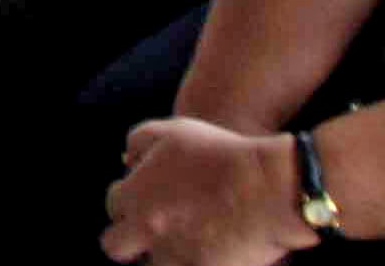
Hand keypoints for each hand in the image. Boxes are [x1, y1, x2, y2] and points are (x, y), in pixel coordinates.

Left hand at [102, 120, 315, 265]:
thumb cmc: (222, 153)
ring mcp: (177, 258)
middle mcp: (149, 232)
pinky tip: (206, 251)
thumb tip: (127, 161)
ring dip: (162, 256)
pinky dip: (191, 264)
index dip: (127, 203)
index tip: (143, 202)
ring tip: (182, 241)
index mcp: (136, 197)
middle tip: (150, 232)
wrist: (270, 186)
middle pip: (116, 247)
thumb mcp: (174, 132)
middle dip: (129, 241)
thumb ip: (140, 142)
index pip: (114, 207)